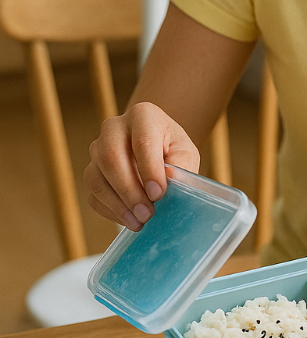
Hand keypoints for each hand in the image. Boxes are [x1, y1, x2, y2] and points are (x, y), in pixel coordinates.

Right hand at [84, 101, 199, 230]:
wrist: (156, 147)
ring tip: (139, 222)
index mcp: (143, 115)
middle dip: (129, 190)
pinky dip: (110, 211)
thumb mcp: (185, 153)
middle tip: (147, 214)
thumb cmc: (172, 149)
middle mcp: (113, 128)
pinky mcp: (91, 171)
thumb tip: (168, 181)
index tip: (159, 194)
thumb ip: (180, 165)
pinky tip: (129, 220)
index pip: (142, 141)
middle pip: (111, 158)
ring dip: (117, 204)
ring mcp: (97, 149)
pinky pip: (92, 194)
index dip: (149, 170)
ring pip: (95, 177)